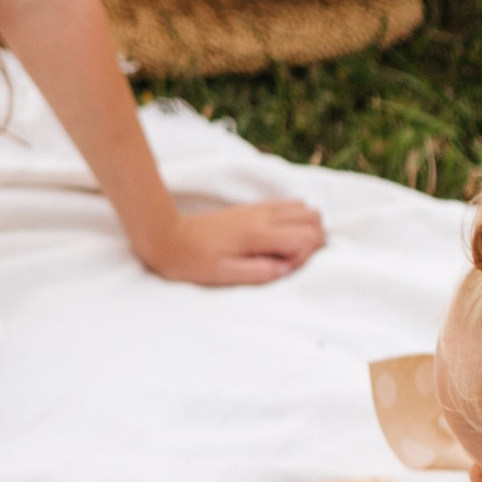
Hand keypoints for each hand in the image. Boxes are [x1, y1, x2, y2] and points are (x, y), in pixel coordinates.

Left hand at [135, 197, 325, 289]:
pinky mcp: (252, 208)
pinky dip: (292, 222)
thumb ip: (258, 272)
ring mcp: (258, 208)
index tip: (282, 268)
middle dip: (313, 240)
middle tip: (289, 260)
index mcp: (257, 232)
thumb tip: (287, 269)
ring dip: (303, 229)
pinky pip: (286, 206)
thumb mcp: (222, 275)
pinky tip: (274, 240)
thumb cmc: (191, 260)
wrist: (167, 235)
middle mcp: (262, 214)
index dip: (306, 255)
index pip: (308, 235)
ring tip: (282, 251)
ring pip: (303, 208)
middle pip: (314, 216)